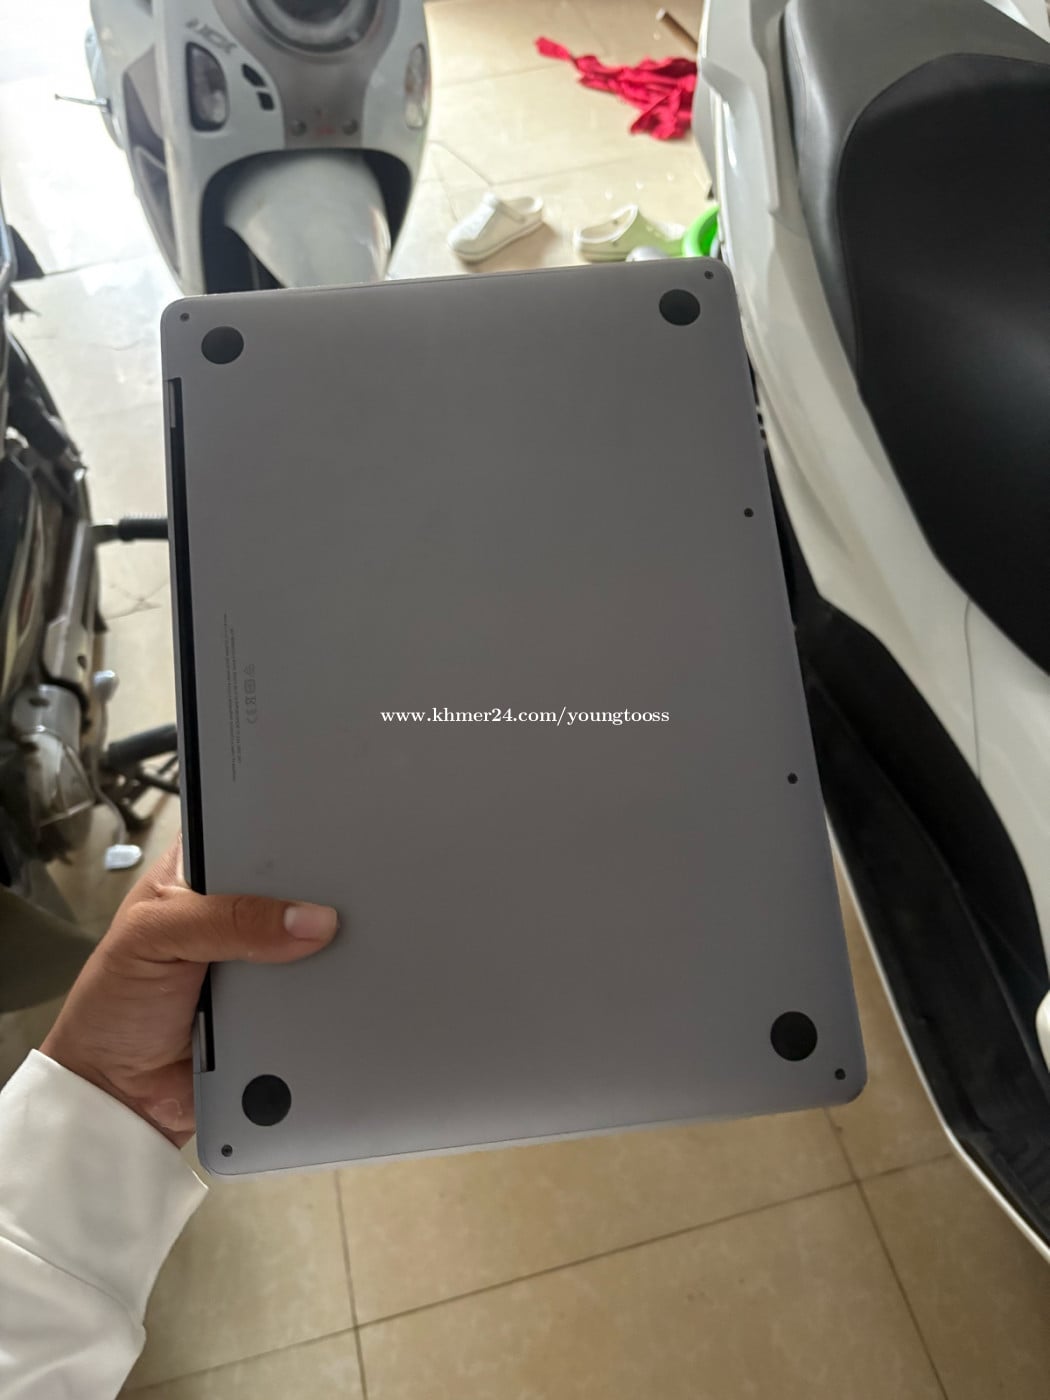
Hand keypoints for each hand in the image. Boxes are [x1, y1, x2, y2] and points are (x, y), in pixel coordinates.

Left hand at [40, 837, 337, 1146]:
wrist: (123, 1096)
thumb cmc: (117, 1005)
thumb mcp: (154, 937)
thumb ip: (223, 919)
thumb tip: (308, 919)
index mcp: (200, 877)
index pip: (254, 837)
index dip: (289, 837)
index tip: (329, 839)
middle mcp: (238, 914)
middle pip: (296, 889)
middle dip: (319, 896)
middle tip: (351, 896)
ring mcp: (265, 962)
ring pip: (315, 944)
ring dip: (328, 951)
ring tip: (358, 944)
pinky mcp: (283, 1008)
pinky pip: (318, 995)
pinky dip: (329, 995)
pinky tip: (345, 988)